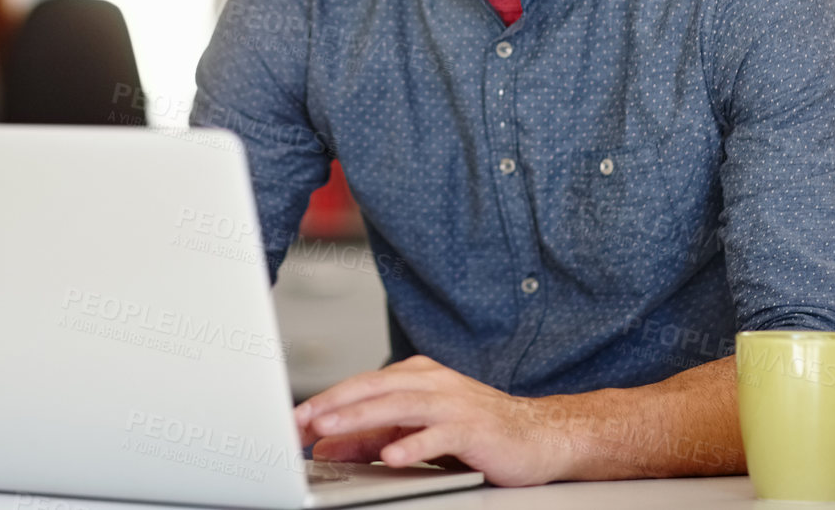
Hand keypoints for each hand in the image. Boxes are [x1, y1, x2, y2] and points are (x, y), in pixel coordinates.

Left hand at [293, 356, 564, 486]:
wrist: (539, 436)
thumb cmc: (478, 431)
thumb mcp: (417, 432)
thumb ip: (372, 437)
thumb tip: (327, 446)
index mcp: (417, 377)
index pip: (362, 385)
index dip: (326, 400)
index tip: (295, 418)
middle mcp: (433, 383)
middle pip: (374, 388)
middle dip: (333, 404)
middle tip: (301, 420)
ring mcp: (454, 403)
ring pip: (399, 405)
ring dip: (360, 417)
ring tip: (330, 430)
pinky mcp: (474, 427)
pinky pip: (439, 434)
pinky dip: (414, 444)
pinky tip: (392, 456)